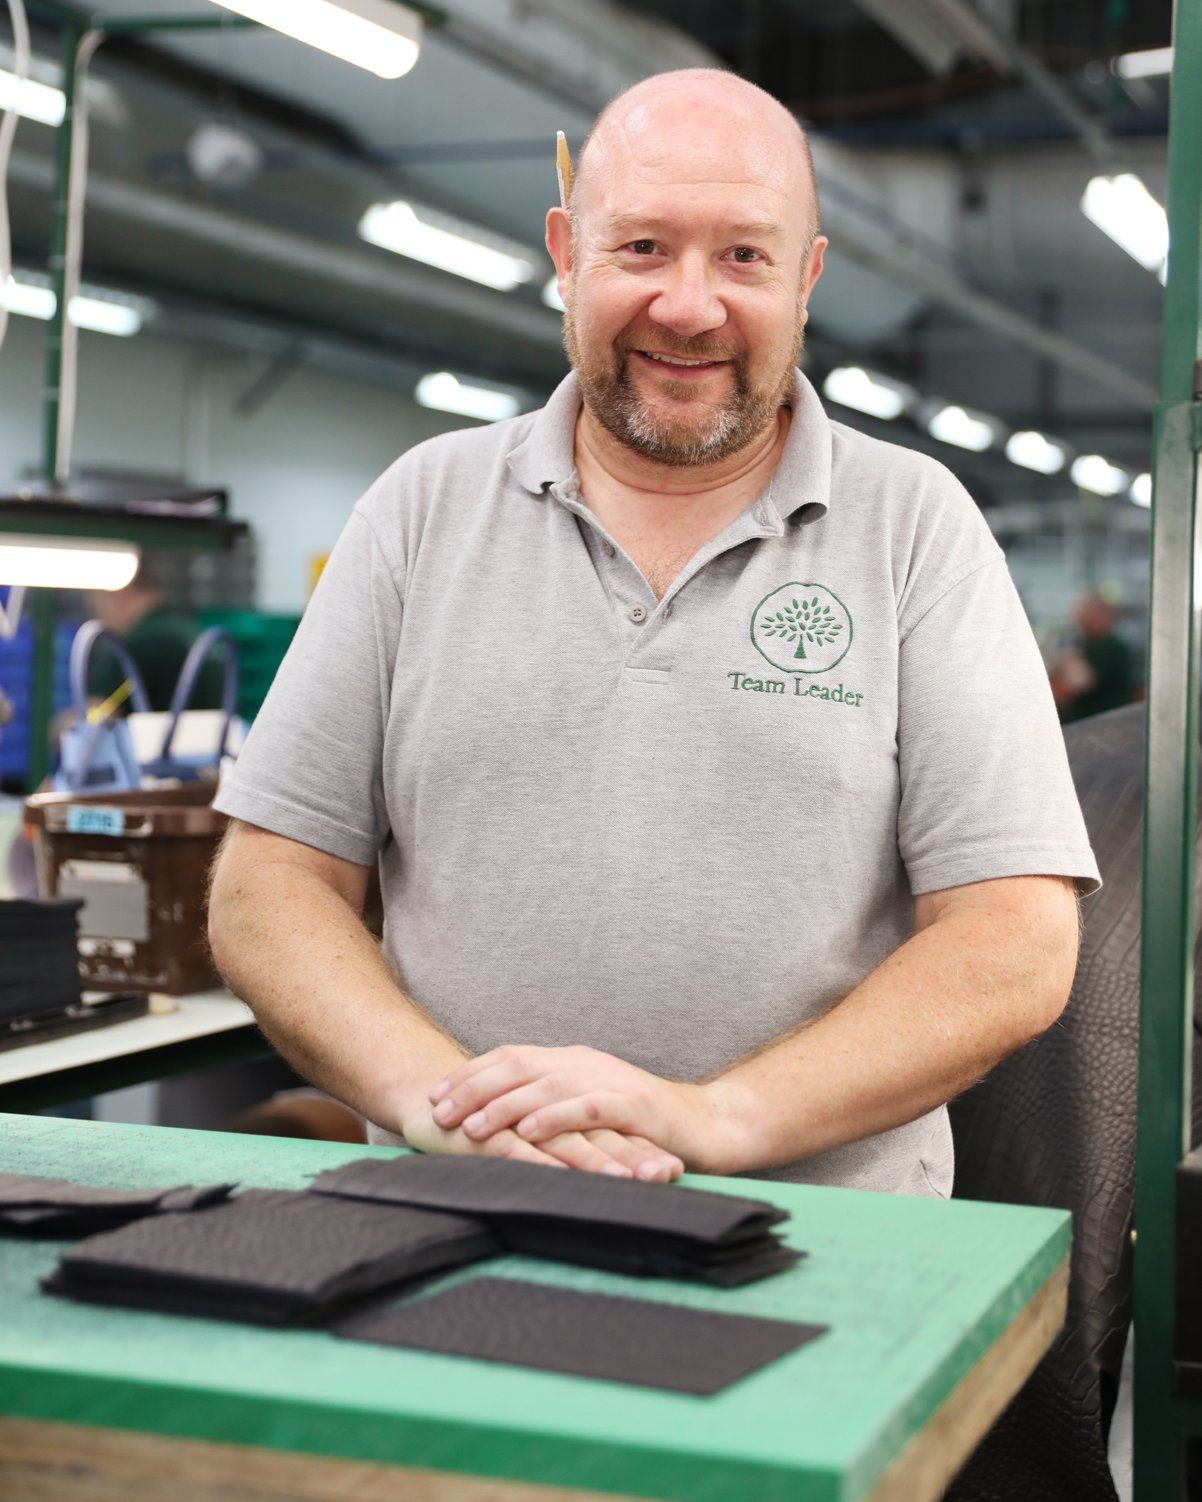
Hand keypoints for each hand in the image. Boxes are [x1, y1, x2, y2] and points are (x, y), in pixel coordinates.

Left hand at [428, 1045, 746, 1174]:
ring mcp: (610, 1081)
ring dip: (505, 1104)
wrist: (708, 1125)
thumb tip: (502, 1118)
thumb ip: (553, 1105)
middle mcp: (585, 1064)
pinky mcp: (634, 1105)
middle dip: (474, 1087)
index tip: (436, 1094)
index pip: (511, 1057)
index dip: (471, 1074)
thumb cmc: (644, 1125)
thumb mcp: (590, 1108)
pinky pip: (587, 1109)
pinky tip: (529, 1132)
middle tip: (439, 1110)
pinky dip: (555, 1118)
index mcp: (572, 1061)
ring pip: (547, 1084)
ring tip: (473, 1125)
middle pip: (519, 1065)